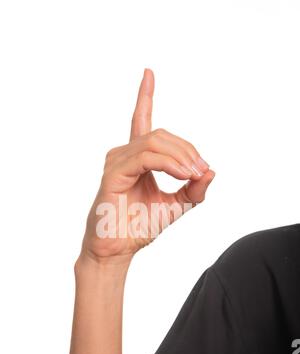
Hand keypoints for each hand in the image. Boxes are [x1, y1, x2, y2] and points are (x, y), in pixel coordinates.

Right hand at [79, 68, 214, 264]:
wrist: (119, 248)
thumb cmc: (139, 227)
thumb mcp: (175, 206)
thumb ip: (193, 189)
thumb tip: (212, 171)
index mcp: (137, 158)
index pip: (140, 119)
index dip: (145, 96)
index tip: (148, 73)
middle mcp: (124, 154)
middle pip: (162, 134)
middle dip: (188, 149)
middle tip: (202, 171)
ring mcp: (117, 161)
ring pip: (155, 142)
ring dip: (182, 156)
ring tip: (193, 175)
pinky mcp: (114, 173)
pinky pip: (146, 157)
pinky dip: (169, 163)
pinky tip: (183, 174)